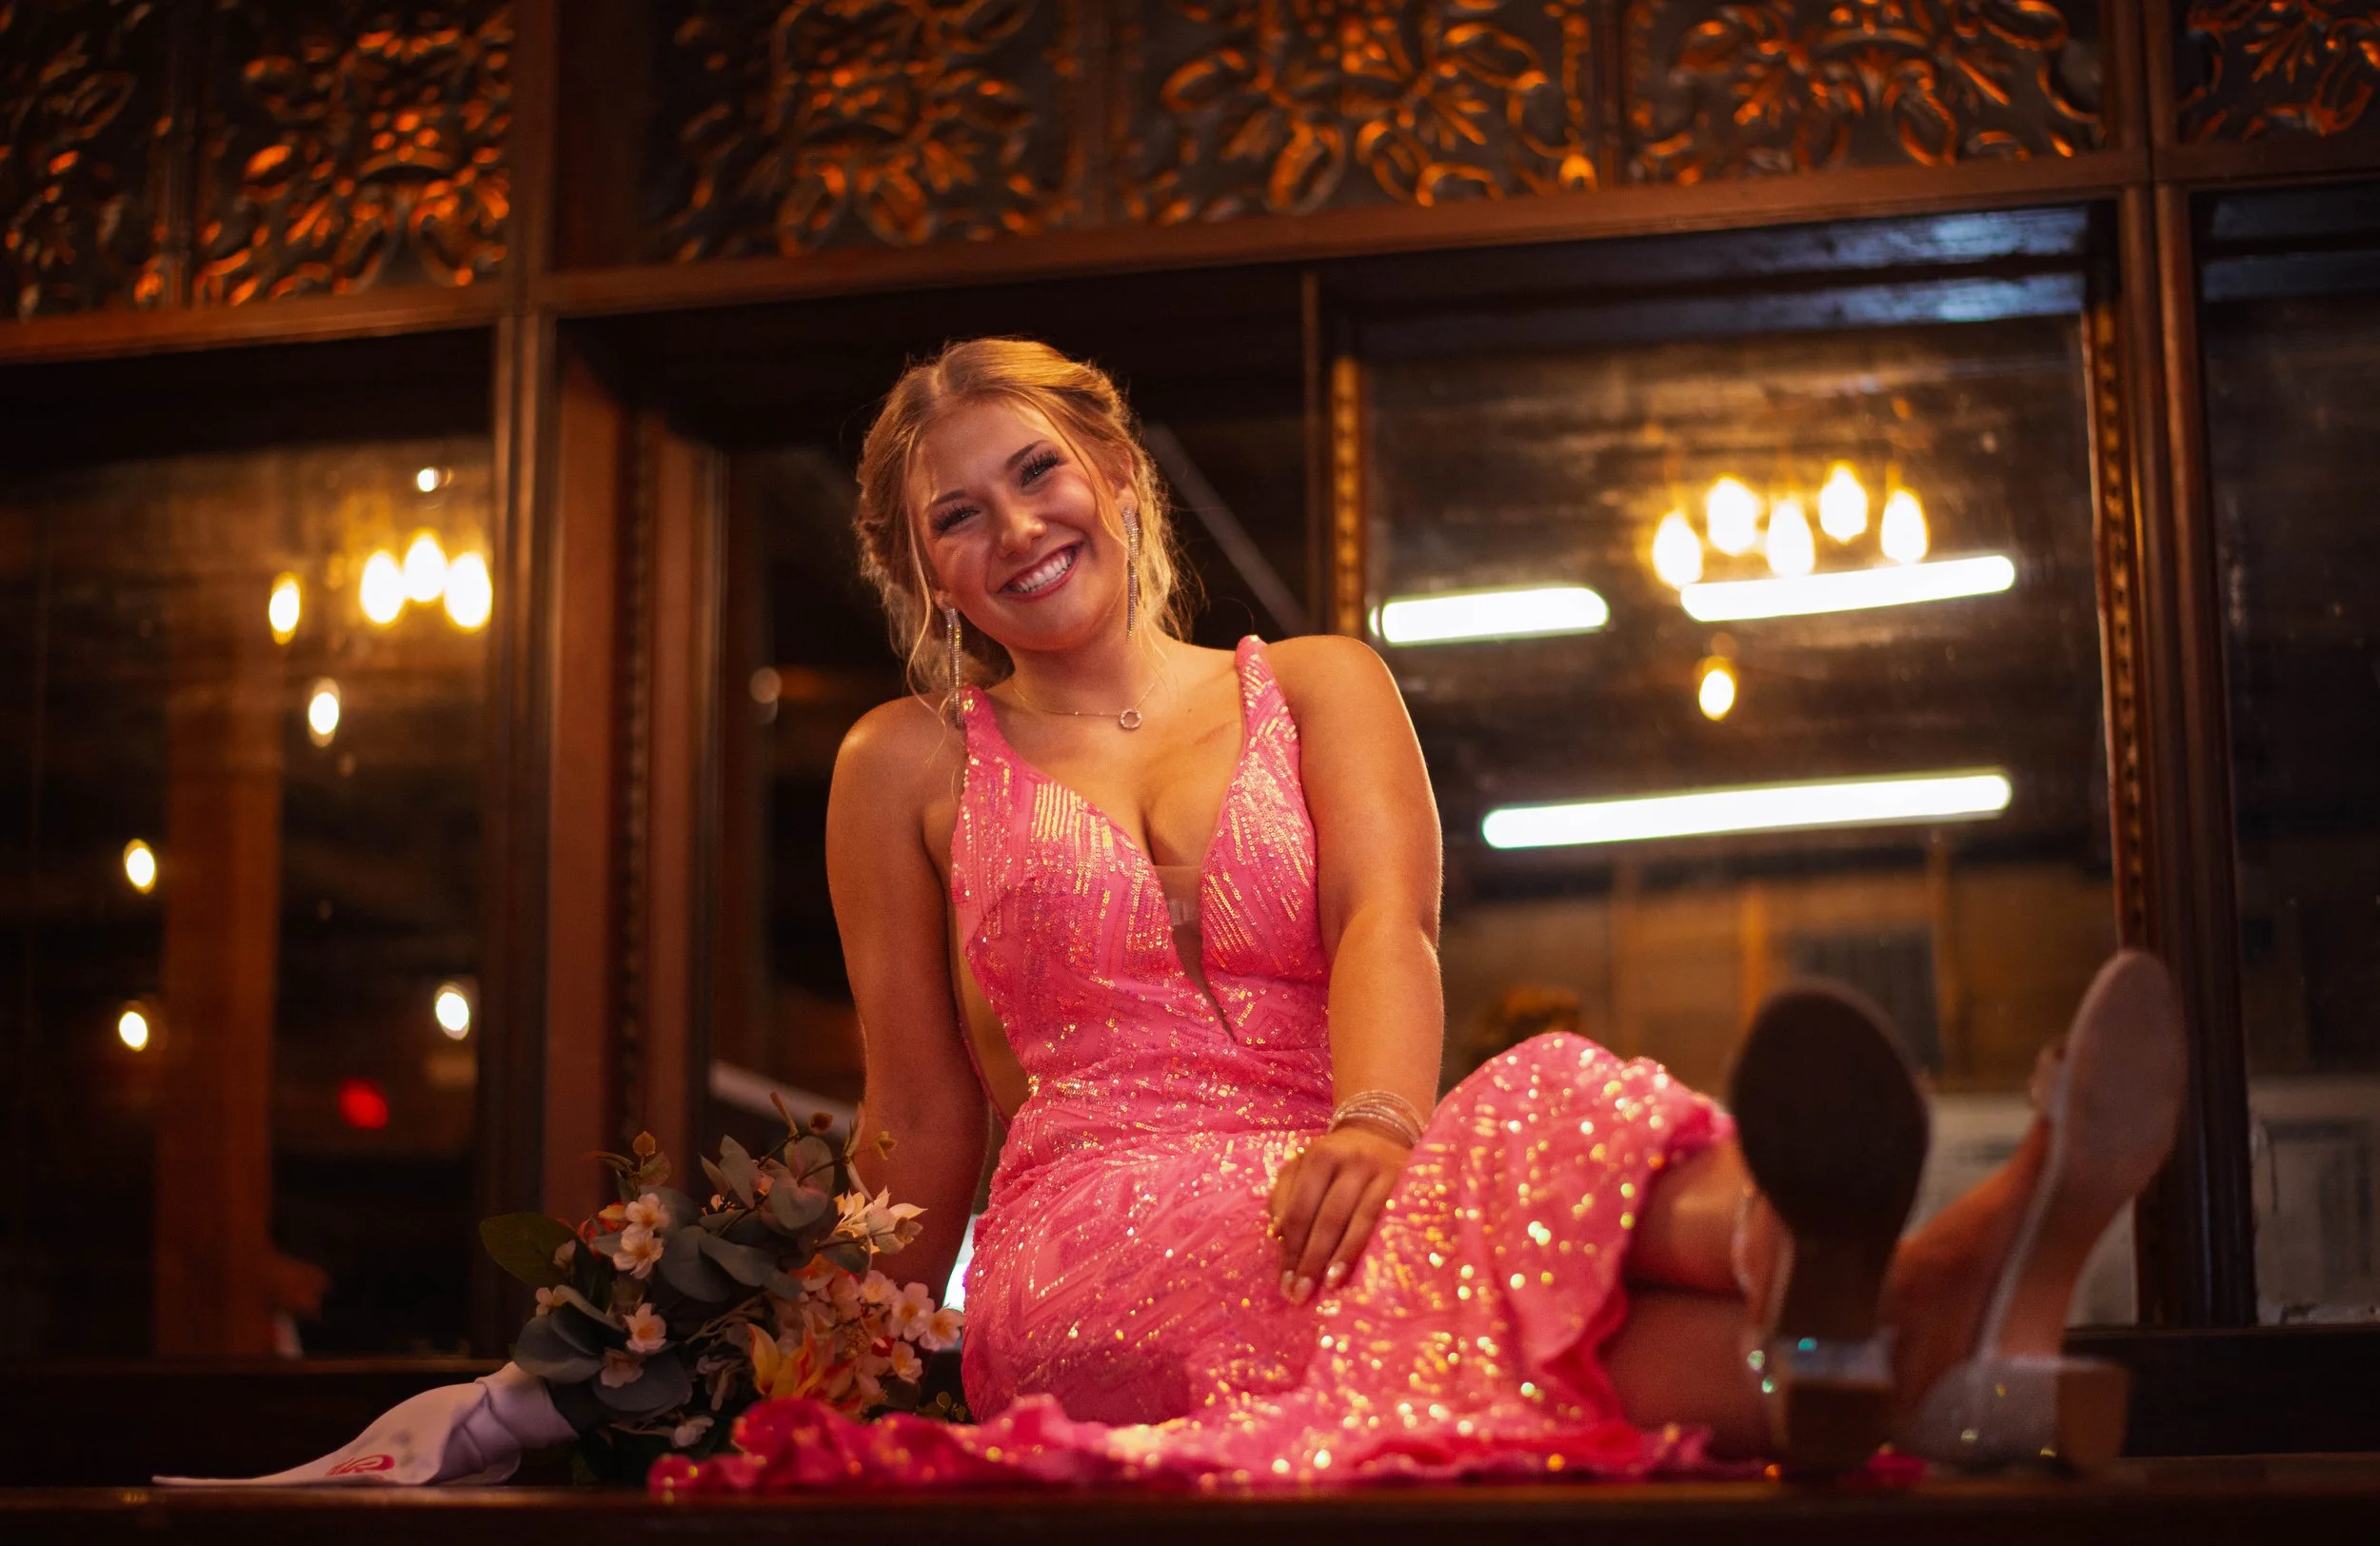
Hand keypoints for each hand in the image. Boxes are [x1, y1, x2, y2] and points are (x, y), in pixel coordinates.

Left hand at [1266, 1125, 1409, 1303]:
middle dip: (1312, 1259)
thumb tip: (1278, 1235)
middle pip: (1328, 1217)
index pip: (1299, 1209)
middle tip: (1300, 1293)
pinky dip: (1372, 1244)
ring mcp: (1383, 1172)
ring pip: (1359, 1220)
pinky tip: (1365, 1268)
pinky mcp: (1407, 1183)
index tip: (1284, 1282)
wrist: (1382, 1135)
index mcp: (1320, 1156)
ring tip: (1328, 1285)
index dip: (1290, 1248)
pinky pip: (1387, 1220)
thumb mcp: (1303, 1169)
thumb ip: (1284, 1198)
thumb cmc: (1334, 1163)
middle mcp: (1351, 1160)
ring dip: (1342, 1256)